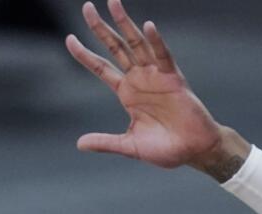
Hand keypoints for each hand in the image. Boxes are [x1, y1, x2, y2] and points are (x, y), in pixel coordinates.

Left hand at [66, 0, 248, 176]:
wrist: (192, 152)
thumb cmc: (164, 149)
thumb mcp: (128, 145)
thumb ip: (105, 142)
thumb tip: (79, 144)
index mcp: (127, 93)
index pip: (101, 68)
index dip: (85, 54)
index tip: (69, 39)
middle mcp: (139, 79)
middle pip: (115, 48)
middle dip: (100, 28)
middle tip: (87, 7)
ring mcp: (156, 76)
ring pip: (137, 44)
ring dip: (125, 24)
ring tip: (113, 3)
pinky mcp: (174, 79)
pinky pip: (163, 56)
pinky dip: (156, 42)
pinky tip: (147, 26)